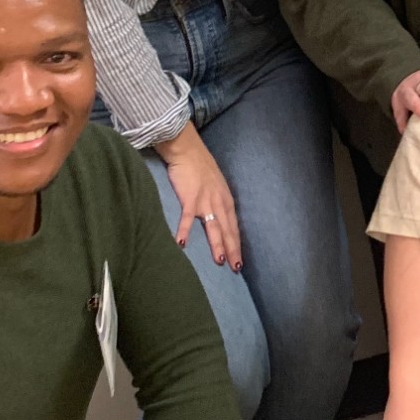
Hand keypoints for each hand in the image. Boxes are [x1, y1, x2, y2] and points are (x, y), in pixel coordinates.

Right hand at [154, 123, 241, 269]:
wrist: (188, 151)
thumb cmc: (200, 168)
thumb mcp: (216, 186)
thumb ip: (218, 202)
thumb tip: (219, 218)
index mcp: (226, 200)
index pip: (234, 227)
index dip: (236, 244)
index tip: (238, 261)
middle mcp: (219, 202)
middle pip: (227, 230)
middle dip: (232, 250)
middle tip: (235, 268)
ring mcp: (205, 201)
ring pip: (213, 227)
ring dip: (216, 245)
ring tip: (219, 261)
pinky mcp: (190, 197)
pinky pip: (187, 217)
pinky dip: (184, 230)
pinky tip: (181, 244)